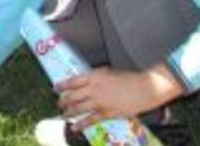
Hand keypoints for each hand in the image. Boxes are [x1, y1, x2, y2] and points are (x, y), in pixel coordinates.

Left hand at [57, 64, 183, 130]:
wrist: (144, 88)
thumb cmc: (129, 78)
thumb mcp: (109, 72)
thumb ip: (96, 77)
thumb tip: (86, 82)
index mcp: (94, 76)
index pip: (73, 81)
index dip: (62, 85)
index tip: (56, 87)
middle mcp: (93, 88)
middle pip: (72, 96)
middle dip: (63, 101)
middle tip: (59, 103)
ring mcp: (99, 102)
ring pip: (78, 108)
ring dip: (68, 112)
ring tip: (63, 115)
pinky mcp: (106, 113)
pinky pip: (89, 120)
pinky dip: (80, 124)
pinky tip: (74, 127)